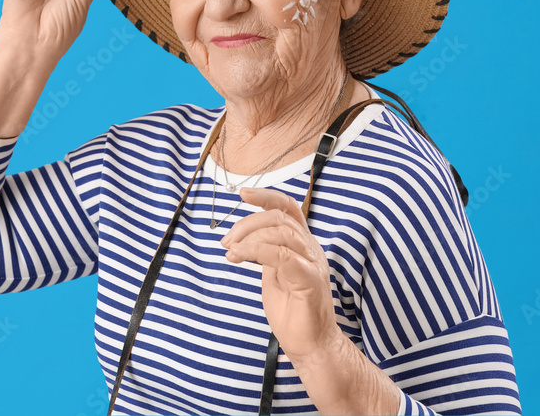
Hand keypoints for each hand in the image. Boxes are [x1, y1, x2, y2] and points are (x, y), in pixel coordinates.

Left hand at [221, 187, 342, 362]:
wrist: (310, 344)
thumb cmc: (291, 311)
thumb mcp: (273, 273)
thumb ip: (266, 252)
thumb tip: (244, 238)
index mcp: (303, 245)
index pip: (288, 208)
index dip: (266, 196)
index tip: (242, 194)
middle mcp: (310, 249)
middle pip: (280, 217)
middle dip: (247, 223)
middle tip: (226, 241)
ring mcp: (312, 263)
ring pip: (280, 232)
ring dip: (249, 237)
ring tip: (230, 251)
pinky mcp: (309, 280)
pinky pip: (281, 255)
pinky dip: (256, 250)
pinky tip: (239, 256)